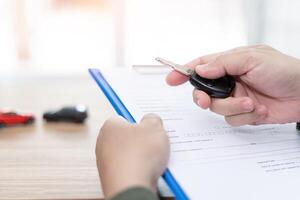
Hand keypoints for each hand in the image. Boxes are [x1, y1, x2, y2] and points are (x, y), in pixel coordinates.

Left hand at [95, 114, 169, 197]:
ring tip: (155, 158)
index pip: (124, 117)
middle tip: (155, 140)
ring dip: (143, 156)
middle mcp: (104, 143)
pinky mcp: (113, 178)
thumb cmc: (139, 155)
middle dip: (142, 139)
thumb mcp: (154, 128)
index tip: (149, 124)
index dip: (139, 120)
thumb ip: (153, 119)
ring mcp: (106, 163)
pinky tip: (149, 172)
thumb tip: (151, 120)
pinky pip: (130, 169)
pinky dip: (140, 170)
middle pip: (127, 136)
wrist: (131, 187)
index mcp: (110, 126)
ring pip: (130, 154)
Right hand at [166, 45, 299, 125]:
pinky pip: (232, 119)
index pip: (201, 66)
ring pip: (218, 108)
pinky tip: (261, 109)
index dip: (184, 72)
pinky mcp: (244, 113)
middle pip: (203, 91)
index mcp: (230, 64)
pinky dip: (246, 117)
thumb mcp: (252, 59)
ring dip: (233, 107)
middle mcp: (230, 81)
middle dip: (203, 98)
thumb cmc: (283, 70)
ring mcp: (236, 98)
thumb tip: (200, 69)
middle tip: (206, 101)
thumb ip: (223, 64)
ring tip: (252, 103)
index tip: (171, 79)